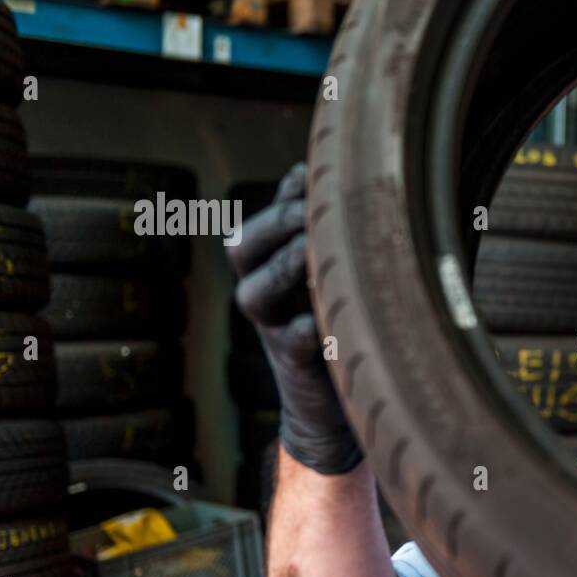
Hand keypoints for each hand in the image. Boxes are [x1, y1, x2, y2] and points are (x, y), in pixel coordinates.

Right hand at [227, 163, 361, 474]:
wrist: (329, 405)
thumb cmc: (332, 322)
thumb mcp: (326, 271)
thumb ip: (320, 228)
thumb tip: (321, 170)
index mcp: (266, 264)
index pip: (262, 217)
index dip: (284, 194)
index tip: (316, 175)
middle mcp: (259, 292)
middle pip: (244, 246)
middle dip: (277, 221)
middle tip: (313, 207)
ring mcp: (272, 329)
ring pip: (255, 292)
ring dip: (284, 266)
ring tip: (311, 249)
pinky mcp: (294, 365)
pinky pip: (291, 343)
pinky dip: (305, 329)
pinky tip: (323, 316)